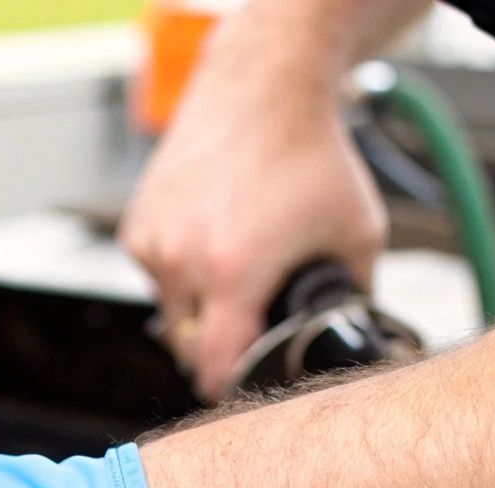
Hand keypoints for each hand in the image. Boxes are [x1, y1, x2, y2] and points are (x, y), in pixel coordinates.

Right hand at [119, 22, 385, 399]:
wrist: (263, 90)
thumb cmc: (309, 154)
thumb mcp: (357, 233)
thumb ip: (356, 294)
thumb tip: (355, 335)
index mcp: (233, 272)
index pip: (214, 369)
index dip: (230, 388)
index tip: (241, 391)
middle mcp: (182, 261)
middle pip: (188, 349)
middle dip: (217, 347)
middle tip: (251, 327)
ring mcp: (153, 243)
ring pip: (170, 313)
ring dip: (198, 310)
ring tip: (235, 270)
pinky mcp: (137, 227)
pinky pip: (156, 277)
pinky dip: (180, 274)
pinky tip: (212, 243)